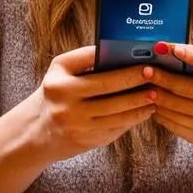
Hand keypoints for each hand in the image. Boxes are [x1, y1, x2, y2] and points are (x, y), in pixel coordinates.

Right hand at [29, 46, 155, 161]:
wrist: (37, 131)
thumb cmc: (55, 93)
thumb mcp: (60, 71)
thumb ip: (85, 58)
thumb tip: (121, 50)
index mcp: (60, 85)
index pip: (98, 75)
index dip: (125, 71)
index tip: (145, 64)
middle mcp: (66, 107)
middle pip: (110, 94)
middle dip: (136, 86)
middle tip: (154, 78)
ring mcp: (78, 127)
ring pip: (117, 115)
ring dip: (139, 105)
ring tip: (155, 96)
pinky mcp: (87, 141)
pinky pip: (116, 129)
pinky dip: (132, 119)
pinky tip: (143, 111)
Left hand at [146, 43, 192, 170]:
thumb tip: (174, 52)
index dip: (190, 54)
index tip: (168, 47)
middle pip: (185, 86)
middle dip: (161, 77)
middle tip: (145, 70)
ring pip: (176, 106)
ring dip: (158, 96)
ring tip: (147, 88)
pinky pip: (175, 123)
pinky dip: (162, 114)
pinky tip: (156, 107)